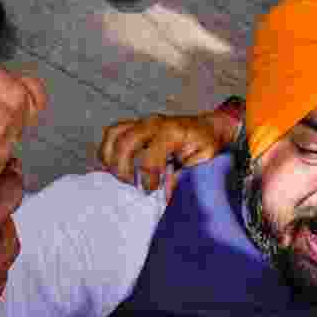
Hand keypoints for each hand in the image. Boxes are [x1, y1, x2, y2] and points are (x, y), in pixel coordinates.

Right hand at [99, 112, 230, 197]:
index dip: (148, 178)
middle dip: (123, 168)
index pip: (150, 157)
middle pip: (125, 143)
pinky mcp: (136, 124)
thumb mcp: (203, 160)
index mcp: (172, 132)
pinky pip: (113, 132)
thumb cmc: (206, 142)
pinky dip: (108, 148)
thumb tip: (166, 195)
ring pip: (114, 134)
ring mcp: (143, 121)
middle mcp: (154, 123)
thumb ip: (184, 176)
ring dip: (110, 157)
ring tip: (119, 175)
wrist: (208, 126)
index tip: (151, 190)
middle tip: (131, 184)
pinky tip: (113, 165)